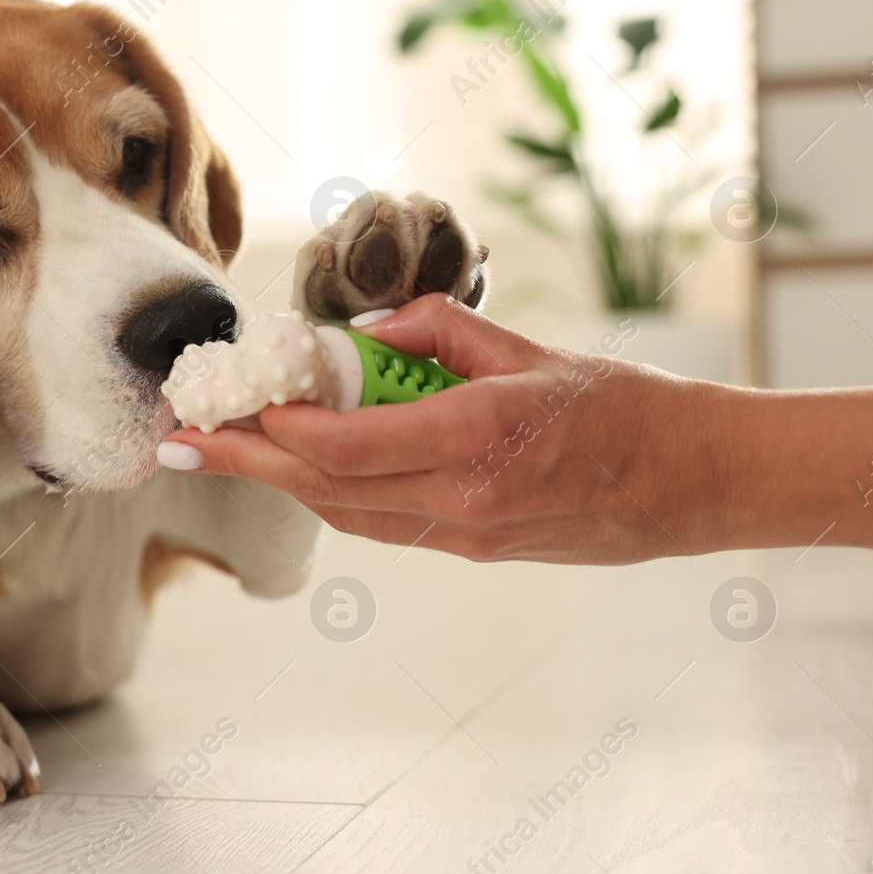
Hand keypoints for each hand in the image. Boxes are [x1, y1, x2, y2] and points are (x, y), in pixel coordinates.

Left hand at [157, 295, 728, 563]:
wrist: (695, 483)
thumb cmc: (627, 407)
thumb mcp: (535, 349)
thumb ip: (442, 332)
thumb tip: (368, 325)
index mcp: (474, 444)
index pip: (340, 446)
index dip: (272, 426)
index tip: (225, 401)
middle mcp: (459, 503)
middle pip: (322, 488)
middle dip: (244, 461)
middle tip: (178, 441)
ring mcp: (463, 536)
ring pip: (343, 513)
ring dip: (277, 481)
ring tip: (222, 451)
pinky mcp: (472, 548)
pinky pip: (379, 523)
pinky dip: (330, 494)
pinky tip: (300, 468)